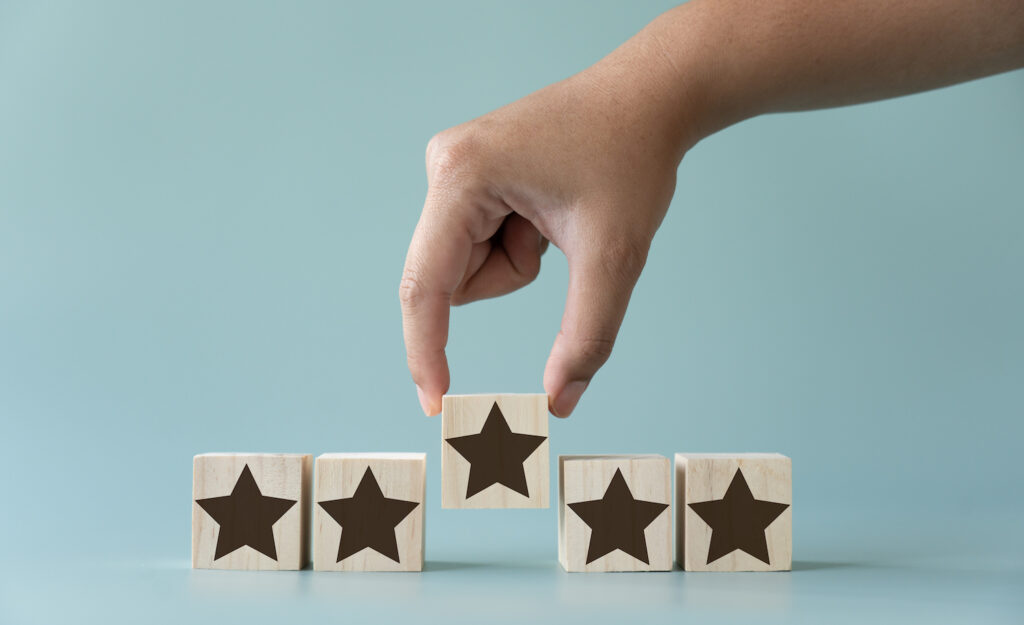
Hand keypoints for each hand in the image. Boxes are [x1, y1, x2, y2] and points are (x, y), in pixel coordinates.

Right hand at [399, 36, 696, 416]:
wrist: (650, 98)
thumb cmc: (632, 159)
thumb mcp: (614, 257)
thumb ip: (586, 336)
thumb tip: (559, 404)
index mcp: (462, 176)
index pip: (425, 285)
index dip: (426, 351)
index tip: (437, 405)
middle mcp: (444, 167)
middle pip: (452, 277)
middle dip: (511, 276)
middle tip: (558, 243)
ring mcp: (453, 169)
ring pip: (467, 267)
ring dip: (516, 263)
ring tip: (557, 218)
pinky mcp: (468, 175)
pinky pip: (479, 245)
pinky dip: (518, 247)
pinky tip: (549, 209)